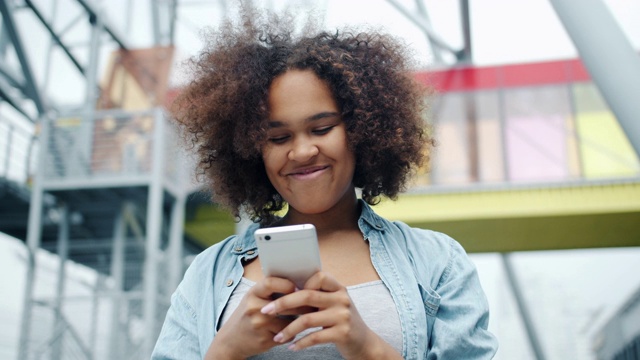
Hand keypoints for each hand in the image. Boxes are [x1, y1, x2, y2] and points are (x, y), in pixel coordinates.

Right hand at [205, 277, 295, 359]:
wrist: (230, 340)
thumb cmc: (247, 315)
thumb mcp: (253, 298)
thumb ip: (270, 290)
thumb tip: (298, 281)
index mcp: (252, 293)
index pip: (270, 283)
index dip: (287, 284)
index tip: (297, 289)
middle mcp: (254, 308)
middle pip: (285, 304)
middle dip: (302, 305)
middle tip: (311, 304)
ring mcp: (259, 324)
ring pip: (290, 322)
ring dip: (298, 321)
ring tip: (303, 318)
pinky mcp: (265, 340)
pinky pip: (288, 335)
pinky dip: (291, 334)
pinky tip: (288, 332)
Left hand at [260, 272, 401, 358]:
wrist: (364, 343)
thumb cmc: (342, 322)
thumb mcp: (335, 304)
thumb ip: (318, 296)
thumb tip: (288, 289)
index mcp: (339, 288)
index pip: (318, 276)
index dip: (300, 283)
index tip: (283, 292)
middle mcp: (342, 299)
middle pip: (307, 296)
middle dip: (283, 303)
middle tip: (266, 311)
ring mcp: (343, 316)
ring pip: (307, 319)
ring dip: (288, 329)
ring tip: (277, 336)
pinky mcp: (342, 334)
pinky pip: (314, 337)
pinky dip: (300, 343)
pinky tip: (291, 347)